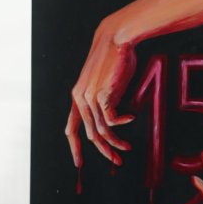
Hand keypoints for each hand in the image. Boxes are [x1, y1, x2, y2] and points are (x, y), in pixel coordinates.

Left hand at [66, 17, 136, 167]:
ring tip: (127, 148)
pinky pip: (111, 120)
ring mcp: (89, 98)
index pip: (70, 129)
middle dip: (103, 151)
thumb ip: (104, 100)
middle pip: (88, 135)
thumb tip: (113, 119)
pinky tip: (132, 118)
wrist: (116, 40)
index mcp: (77, 98)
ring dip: (116, 143)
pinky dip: (123, 123)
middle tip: (116, 161)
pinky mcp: (102, 95)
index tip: (79, 163)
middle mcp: (80, 99)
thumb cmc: (114, 60)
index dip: (74, 148)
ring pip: (100, 131)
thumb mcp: (104, 83)